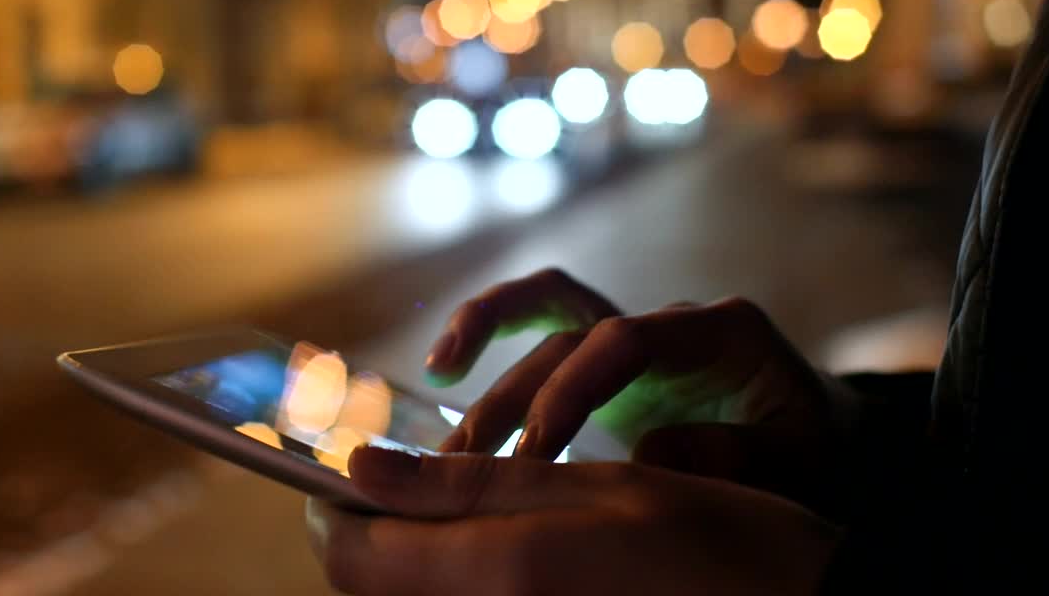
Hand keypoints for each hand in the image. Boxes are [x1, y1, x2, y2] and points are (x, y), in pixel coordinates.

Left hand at [306, 447, 838, 595]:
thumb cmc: (718, 543)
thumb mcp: (596, 488)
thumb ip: (471, 483)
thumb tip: (362, 467)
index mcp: (500, 573)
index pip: (352, 551)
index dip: (330, 504)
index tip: (344, 465)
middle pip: (371, 583)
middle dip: (372, 527)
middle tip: (409, 476)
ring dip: (411, 550)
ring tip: (459, 506)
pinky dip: (452, 572)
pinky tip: (497, 544)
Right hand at [426, 269, 859, 514]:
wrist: (822, 438)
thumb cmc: (815, 448)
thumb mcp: (801, 458)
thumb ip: (740, 457)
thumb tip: (649, 455)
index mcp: (722, 333)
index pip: (631, 341)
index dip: (575, 388)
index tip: (540, 451)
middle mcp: (667, 324)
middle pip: (572, 332)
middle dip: (515, 395)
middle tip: (470, 463)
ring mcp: (634, 342)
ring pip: (543, 335)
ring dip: (488, 386)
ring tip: (441, 453)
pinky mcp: (607, 369)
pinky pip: (540, 339)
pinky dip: (490, 341)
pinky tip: (443, 371)